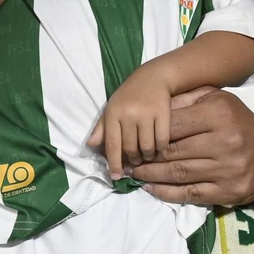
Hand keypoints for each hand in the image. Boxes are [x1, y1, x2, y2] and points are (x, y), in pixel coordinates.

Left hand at [90, 62, 174, 180]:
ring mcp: (147, 113)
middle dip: (133, 159)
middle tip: (135, 160)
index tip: (116, 177)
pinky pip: (162, 140)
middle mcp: (129, 113)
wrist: (154, 76)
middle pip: (131, 149)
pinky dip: (160, 148)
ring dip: (147, 155)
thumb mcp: (112, 108)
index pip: (112, 145)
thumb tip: (91, 145)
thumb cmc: (129, 95)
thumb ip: (102, 128)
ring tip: (147, 154)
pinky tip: (158, 146)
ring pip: (147, 147)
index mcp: (113, 113)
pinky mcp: (163, 113)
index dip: (114, 163)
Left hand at [134, 87, 253, 206]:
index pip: (174, 126)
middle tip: (126, 159)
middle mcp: (225, 141)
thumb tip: (153, 107)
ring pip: (178, 174)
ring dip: (151, 175)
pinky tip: (150, 188)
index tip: (132, 139)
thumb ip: (186, 100)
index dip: (150, 134)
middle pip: (173, 152)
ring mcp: (227, 169)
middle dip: (146, 157)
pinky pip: (190, 194)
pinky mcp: (228, 191)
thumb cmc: (237, 122)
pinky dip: (166, 193)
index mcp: (219, 114)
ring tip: (133, 172)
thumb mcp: (216, 100)